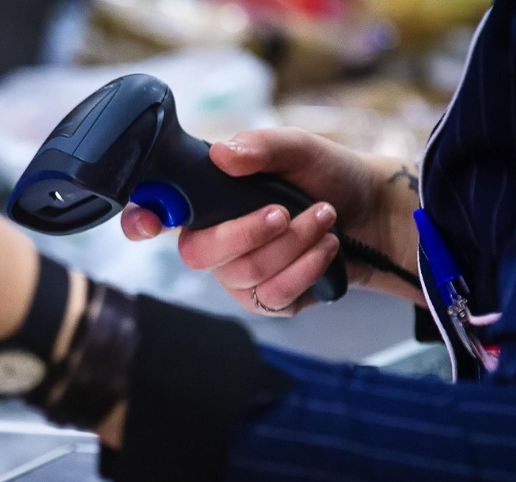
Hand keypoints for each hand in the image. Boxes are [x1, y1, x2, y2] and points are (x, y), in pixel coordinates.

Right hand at [121, 128, 423, 314]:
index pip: (156, 213)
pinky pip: (272, 295)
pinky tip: (326, 247)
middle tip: (285, 211)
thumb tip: (223, 154)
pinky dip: (306, 267)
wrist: (373, 213)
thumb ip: (261, 146)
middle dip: (247, 232)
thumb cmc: (326, 176)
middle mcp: (212, 240)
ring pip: (243, 273)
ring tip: (324, 219)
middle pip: (198, 253)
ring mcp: (236, 275)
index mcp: (206, 200)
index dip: (142, 219)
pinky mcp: (266, 301)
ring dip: (293, 243)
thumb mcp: (298, 147)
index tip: (147, 223)